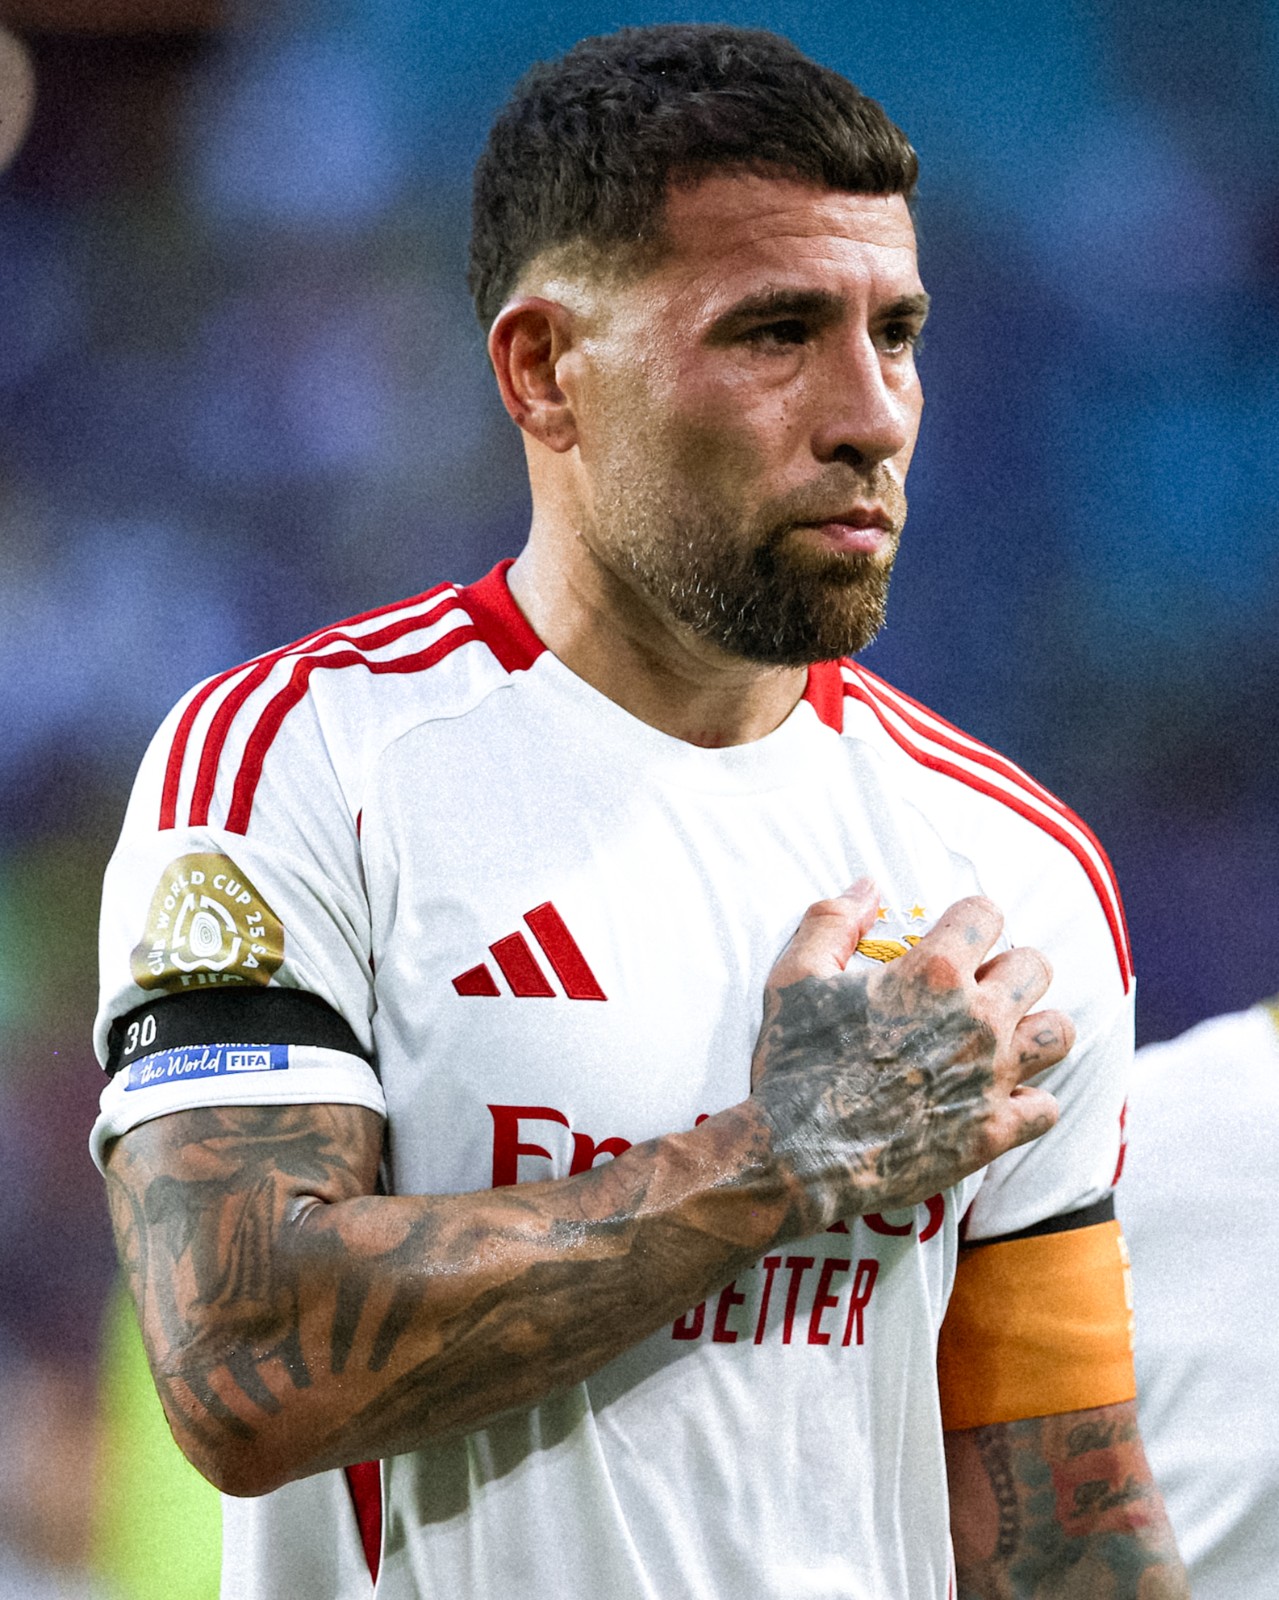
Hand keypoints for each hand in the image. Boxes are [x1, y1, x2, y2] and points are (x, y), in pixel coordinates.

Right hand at [750, 879, 1070, 1229]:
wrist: (795, 1156)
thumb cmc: (792, 1061)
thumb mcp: (794, 976)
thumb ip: (833, 921)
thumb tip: (868, 887)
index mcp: (931, 973)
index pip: (986, 913)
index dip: (969, 919)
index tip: (953, 937)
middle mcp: (976, 1019)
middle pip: (1036, 966)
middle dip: (1008, 966)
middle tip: (976, 986)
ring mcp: (991, 1077)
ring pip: (1058, 1032)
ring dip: (1033, 1027)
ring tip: (1002, 1036)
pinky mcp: (993, 1131)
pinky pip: (1047, 1107)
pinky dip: (1028, 1100)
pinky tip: (997, 1096)